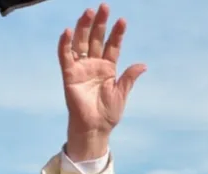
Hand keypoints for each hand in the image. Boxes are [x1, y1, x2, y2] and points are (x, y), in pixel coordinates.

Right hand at [58, 3, 146, 160]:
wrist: (95, 127)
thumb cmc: (108, 112)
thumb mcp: (122, 93)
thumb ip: (129, 78)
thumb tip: (143, 65)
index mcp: (108, 68)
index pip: (113, 46)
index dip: (117, 34)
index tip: (122, 21)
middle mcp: (94, 64)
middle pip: (96, 39)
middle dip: (100, 23)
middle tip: (104, 6)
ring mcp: (81, 68)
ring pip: (81, 42)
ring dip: (84, 27)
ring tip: (89, 12)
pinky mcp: (69, 74)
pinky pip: (65, 56)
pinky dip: (65, 44)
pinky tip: (68, 31)